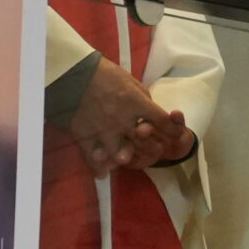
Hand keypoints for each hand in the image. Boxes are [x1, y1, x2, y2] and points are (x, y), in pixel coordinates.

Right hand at [69, 57, 194, 174]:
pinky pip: (93, 157)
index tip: (176, 134)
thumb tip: (152, 116)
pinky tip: (103, 173)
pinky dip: (98, 167)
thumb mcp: (132, 83)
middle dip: (153, 147)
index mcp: (135, 102)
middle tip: (156, 150)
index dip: (172, 129)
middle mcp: (121, 119)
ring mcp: (103, 129)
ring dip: (128, 158)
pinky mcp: (85, 135)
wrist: (72, 75)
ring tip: (128, 160)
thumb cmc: (105, 75)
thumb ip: (143, 101)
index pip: (161, 120)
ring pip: (120, 153)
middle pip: (144, 141)